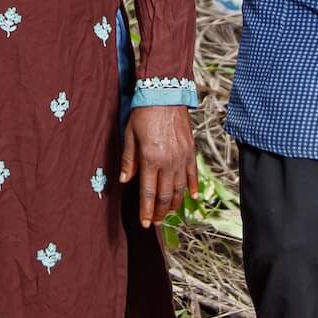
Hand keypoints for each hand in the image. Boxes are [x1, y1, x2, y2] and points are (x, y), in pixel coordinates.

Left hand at [119, 104, 195, 228]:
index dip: (147, 211)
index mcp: (150, 159)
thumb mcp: (129, 135)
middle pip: (165, 195)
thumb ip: (129, 160)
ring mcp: (182, 157)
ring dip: (175, 204)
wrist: (166, 93)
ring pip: (180, 188)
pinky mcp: (191, 151)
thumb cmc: (144, 113)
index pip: (148, 193)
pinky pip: (193, 174)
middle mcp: (168, 162)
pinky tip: (191, 197)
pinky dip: (192, 187)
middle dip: (160, 212)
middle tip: (156, 223)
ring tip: (169, 214)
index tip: (145, 224)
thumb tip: (124, 181)